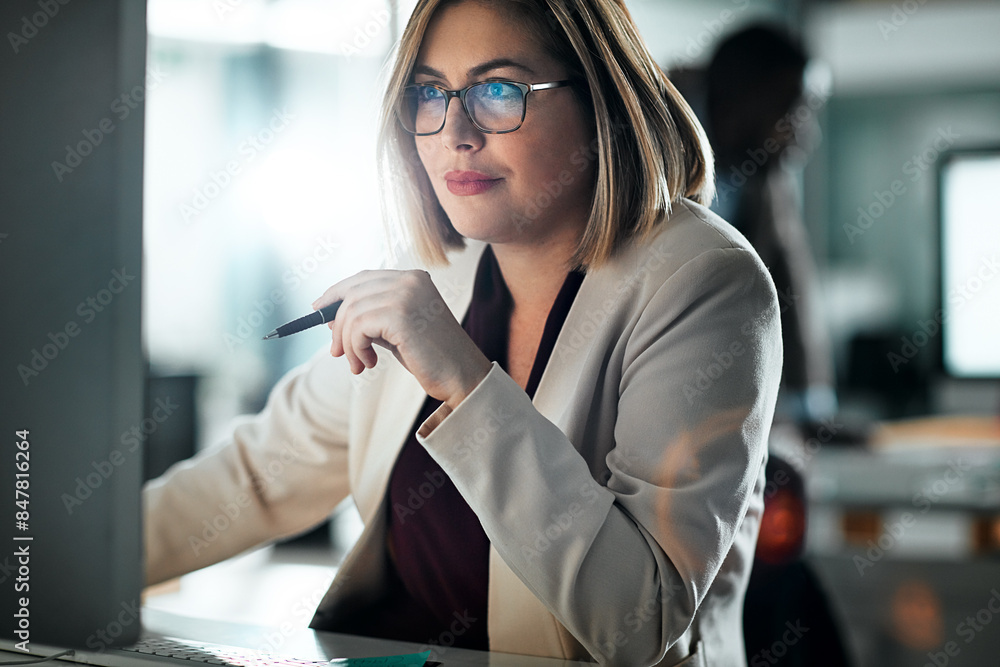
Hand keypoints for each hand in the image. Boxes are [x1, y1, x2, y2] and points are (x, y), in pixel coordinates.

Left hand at [312, 270, 491, 409]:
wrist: (461, 376)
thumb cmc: (431, 357)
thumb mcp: (396, 331)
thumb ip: (370, 319)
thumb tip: (329, 317)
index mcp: (413, 278)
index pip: (362, 278)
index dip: (336, 293)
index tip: (318, 310)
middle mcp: (409, 280)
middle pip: (351, 293)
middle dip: (337, 324)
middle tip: (337, 352)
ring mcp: (406, 294)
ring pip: (351, 312)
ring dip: (347, 343)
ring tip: (359, 363)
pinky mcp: (400, 314)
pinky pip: (358, 327)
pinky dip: (356, 348)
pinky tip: (369, 363)